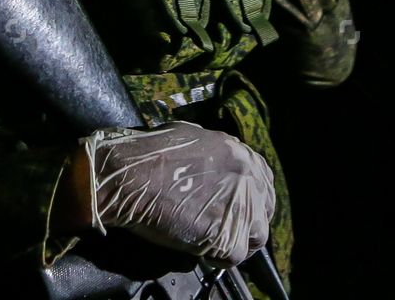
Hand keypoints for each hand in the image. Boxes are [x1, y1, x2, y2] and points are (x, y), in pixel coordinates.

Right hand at [70, 121, 274, 266]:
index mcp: (240, 153)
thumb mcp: (189, 137)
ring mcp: (242, 207)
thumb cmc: (148, 154)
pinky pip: (234, 256)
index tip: (237, 208)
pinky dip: (217, 257)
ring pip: (256, 236)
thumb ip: (211, 153)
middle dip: (247, 221)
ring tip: (211, 242)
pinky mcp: (228, 235)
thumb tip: (211, 166)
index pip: (263, 181)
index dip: (251, 198)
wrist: (129, 175)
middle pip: (264, 210)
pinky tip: (201, 250)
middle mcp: (248, 177)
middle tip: (224, 229)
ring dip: (235, 241)